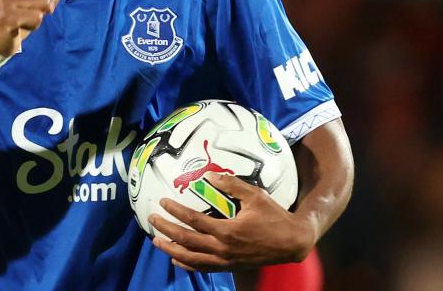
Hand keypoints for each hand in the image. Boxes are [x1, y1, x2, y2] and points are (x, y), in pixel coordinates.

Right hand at [0, 0, 60, 55]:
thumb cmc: (11, 17)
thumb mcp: (25, 1)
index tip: (30, 5)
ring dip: (39, 16)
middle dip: (45, 6)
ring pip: (44, 3)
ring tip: (24, 20)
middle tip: (30, 15)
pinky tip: (21, 27)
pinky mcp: (8, 18)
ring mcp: (4, 1)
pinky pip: (37, 18)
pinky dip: (34, 25)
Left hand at [149, 173, 316, 271]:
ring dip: (171, 250)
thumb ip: (232, 185)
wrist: (291, 243)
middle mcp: (222, 249)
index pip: (193, 220)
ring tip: (156, 241)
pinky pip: (203, 268)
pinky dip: (187, 264)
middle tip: (151, 220)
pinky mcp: (229, 266)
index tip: (162, 202)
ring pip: (191, 258)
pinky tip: (177, 260)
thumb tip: (210, 174)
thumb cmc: (274, 216)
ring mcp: (225, 261)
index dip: (175, 211)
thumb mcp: (255, 196)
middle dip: (166, 230)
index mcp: (227, 231)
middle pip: (186, 241)